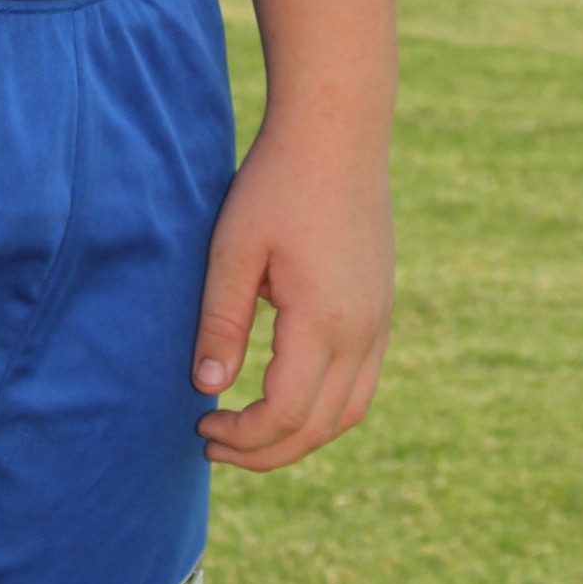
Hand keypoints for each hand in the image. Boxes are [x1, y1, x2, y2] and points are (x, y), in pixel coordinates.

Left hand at [191, 118, 392, 474]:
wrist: (338, 133)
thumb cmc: (276, 184)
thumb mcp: (232, 250)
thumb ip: (220, 323)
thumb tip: (207, 387)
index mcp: (324, 322)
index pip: (286, 415)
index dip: (243, 436)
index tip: (200, 423)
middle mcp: (363, 332)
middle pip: (320, 427)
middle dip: (266, 450)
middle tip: (214, 443)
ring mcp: (380, 321)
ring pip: (349, 412)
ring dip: (300, 434)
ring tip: (249, 431)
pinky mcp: (382, 308)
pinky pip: (362, 382)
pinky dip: (326, 406)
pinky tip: (286, 391)